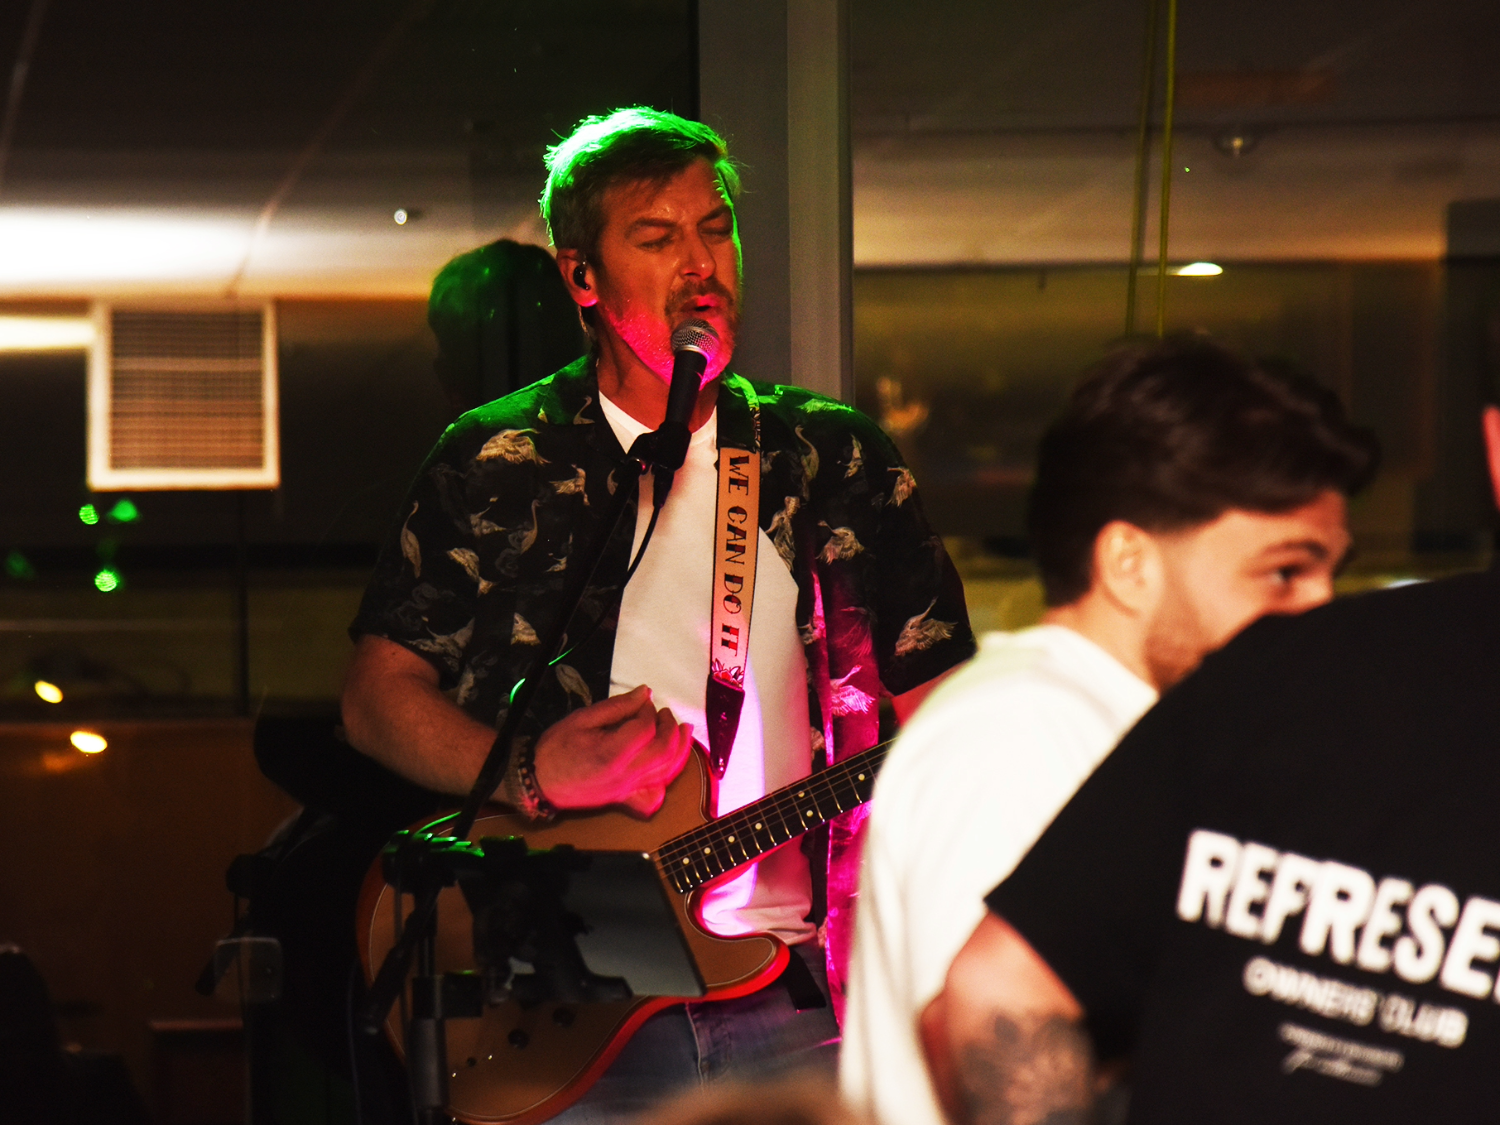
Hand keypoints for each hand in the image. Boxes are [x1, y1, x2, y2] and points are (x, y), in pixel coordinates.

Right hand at [531, 685, 693, 815]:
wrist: (540, 782)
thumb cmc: (557, 749)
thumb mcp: (583, 718)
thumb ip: (617, 706)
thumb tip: (645, 693)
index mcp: (612, 753)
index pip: (646, 729)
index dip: (649, 711)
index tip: (644, 702)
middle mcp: (624, 775)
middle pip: (664, 751)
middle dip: (671, 728)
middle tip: (665, 714)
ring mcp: (627, 790)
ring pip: (667, 772)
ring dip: (681, 750)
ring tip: (683, 731)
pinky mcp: (625, 799)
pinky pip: (655, 797)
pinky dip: (667, 782)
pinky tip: (668, 766)